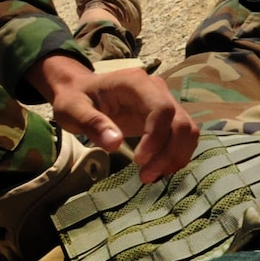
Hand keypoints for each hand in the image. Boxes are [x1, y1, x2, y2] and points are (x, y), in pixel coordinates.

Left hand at [27, 55, 199, 181]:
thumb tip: (115, 144)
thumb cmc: (75, 98)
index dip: (156, 137)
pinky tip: (156, 170)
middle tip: (145, 177)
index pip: (162, 109)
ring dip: (175, 157)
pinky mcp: (166, 118)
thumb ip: (92, 124)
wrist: (81, 91)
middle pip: (180, 123)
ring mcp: (165, 102)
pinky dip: (174, 156)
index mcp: (135, 83)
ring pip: (187, 132)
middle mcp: (157, 90)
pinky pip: (181, 137)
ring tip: (151, 176)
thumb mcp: (72, 110)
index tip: (139, 160)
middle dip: (168, 154)